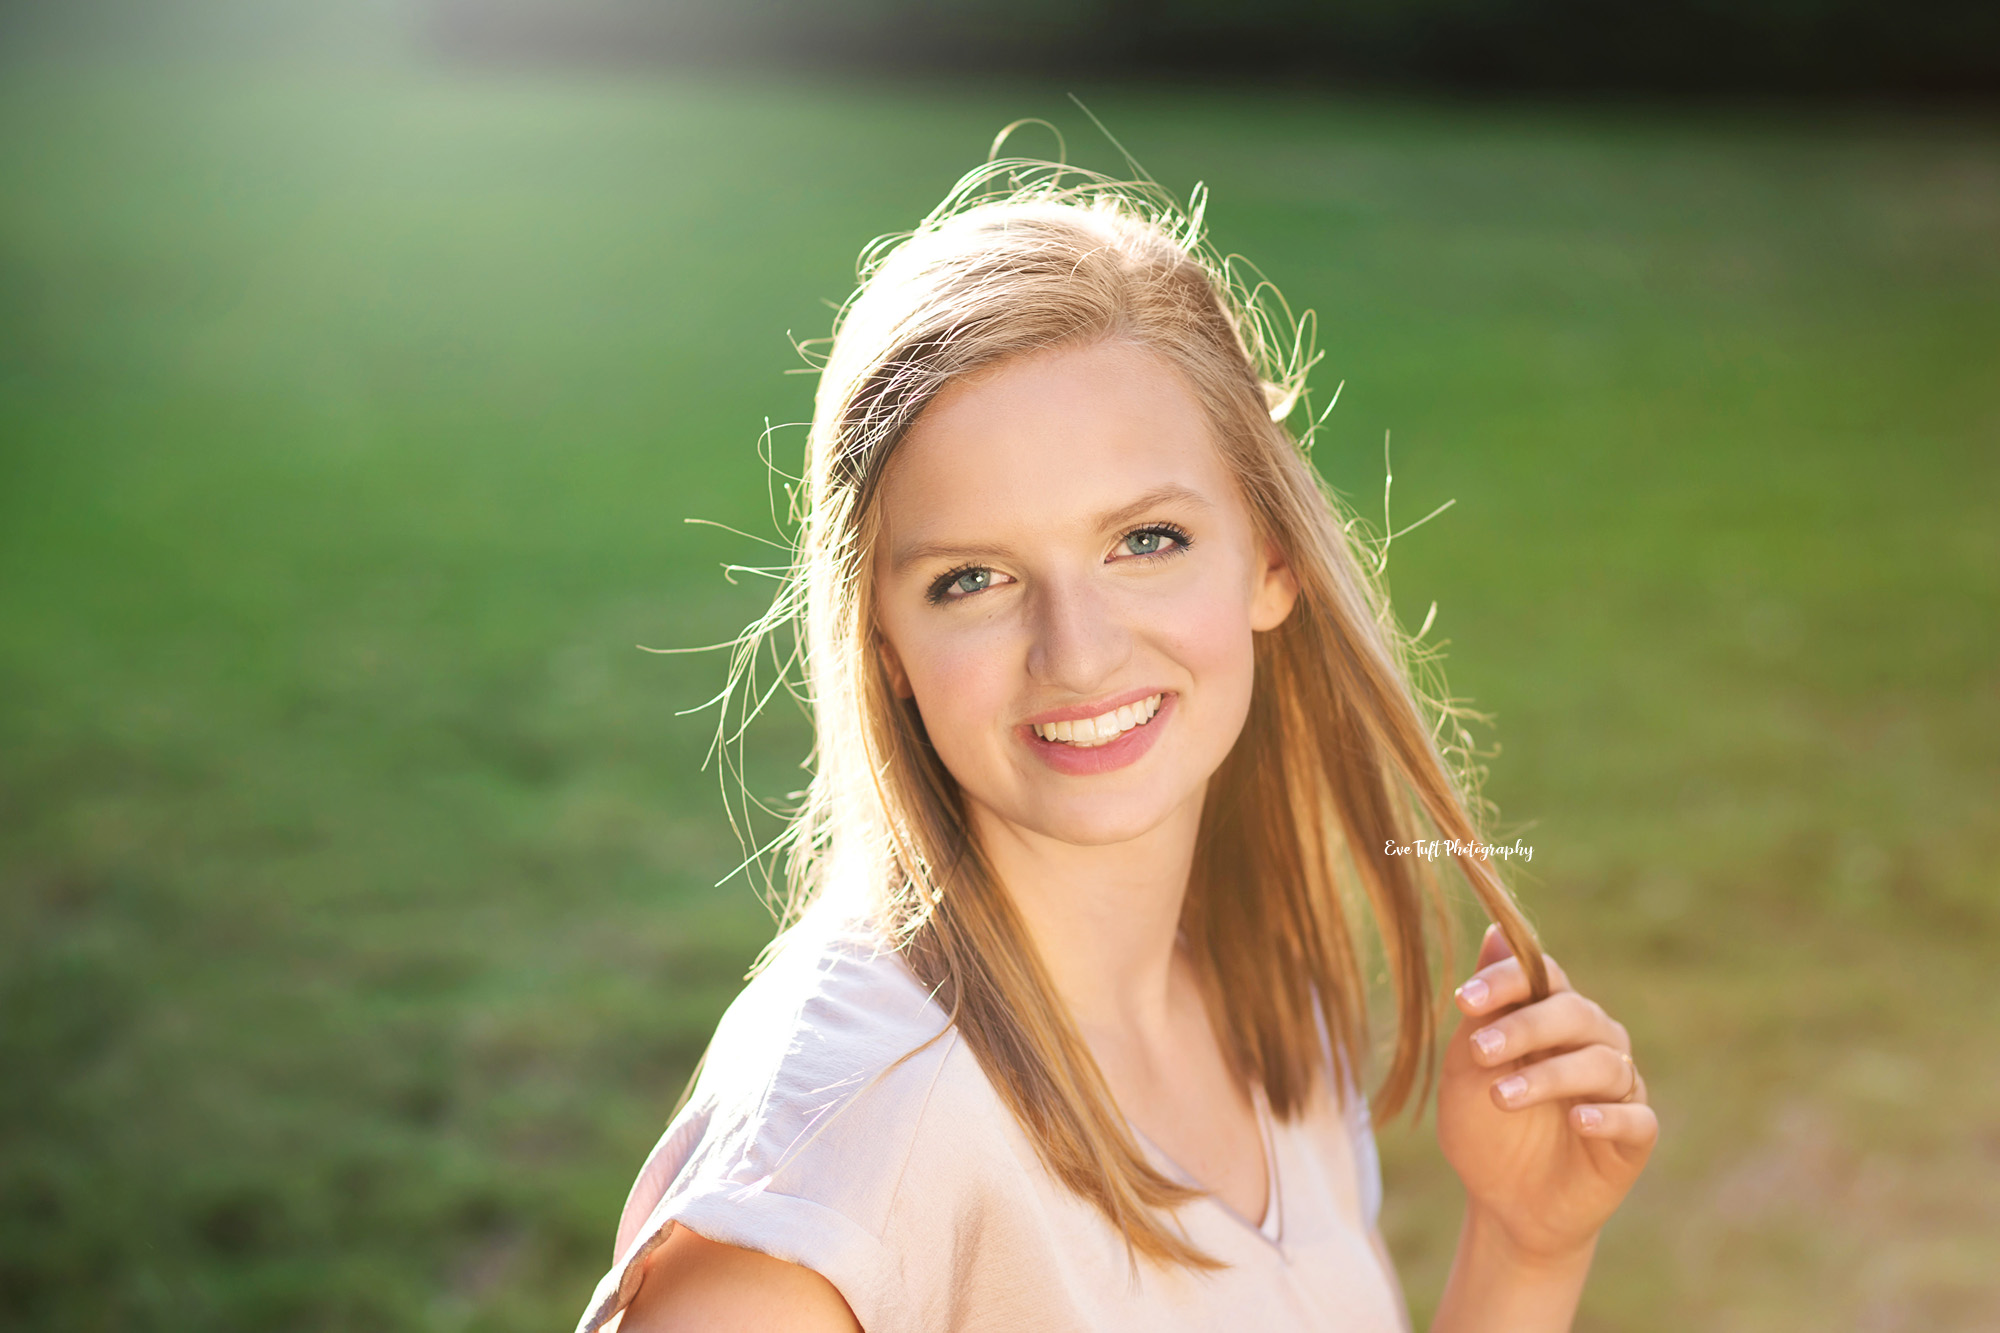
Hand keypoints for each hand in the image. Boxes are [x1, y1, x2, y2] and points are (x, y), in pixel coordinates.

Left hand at [1436, 925, 1656, 1266]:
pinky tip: (1576, 1121)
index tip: (1464, 1000)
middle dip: (1524, 1028)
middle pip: (1574, 1013)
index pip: (1542, 975)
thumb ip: (1485, 1008)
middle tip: (1479, 1051)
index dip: (1507, 980)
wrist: (1504, 1203)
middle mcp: (1592, 1041)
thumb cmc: (1485, 1127)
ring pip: (1602, 1064)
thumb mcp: (1469, 1068)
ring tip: (1503, 1098)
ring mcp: (1618, 1088)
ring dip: (1550, 1077)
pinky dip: (1607, 1117)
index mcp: (1551, 1014)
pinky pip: (1635, 1118)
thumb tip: (1495, 929)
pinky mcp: (1635, 1136)